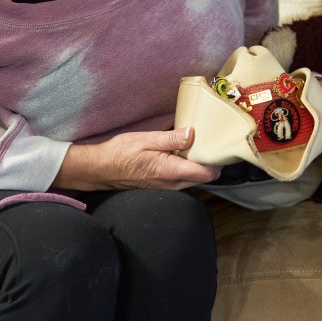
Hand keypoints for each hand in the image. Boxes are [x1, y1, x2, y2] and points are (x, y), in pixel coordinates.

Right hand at [53, 128, 220, 190]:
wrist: (100, 169)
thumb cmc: (120, 153)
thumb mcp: (146, 139)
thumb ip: (171, 138)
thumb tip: (192, 134)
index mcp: (170, 171)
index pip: (205, 173)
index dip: (218, 162)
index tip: (221, 146)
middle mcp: (171, 183)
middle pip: (203, 177)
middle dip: (211, 162)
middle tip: (213, 141)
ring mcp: (166, 186)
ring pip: (193, 179)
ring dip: (199, 164)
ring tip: (200, 144)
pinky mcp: (161, 184)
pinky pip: (183, 178)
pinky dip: (188, 167)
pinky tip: (184, 152)